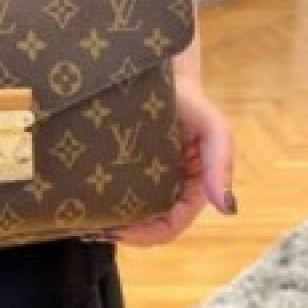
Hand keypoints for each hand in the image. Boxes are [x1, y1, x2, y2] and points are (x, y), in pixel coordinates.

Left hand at [85, 76, 235, 246]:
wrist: (158, 71)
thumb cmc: (189, 100)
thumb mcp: (213, 128)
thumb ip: (222, 163)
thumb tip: (227, 208)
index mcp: (190, 190)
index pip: (170, 226)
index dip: (146, 236)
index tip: (118, 231)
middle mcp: (167, 190)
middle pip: (145, 227)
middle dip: (122, 233)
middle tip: (92, 227)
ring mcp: (143, 181)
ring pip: (126, 215)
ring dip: (107, 223)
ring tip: (82, 220)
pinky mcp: (121, 169)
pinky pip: (111, 195)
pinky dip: (98, 203)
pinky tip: (80, 202)